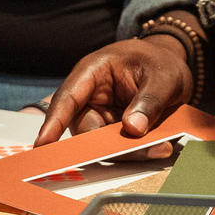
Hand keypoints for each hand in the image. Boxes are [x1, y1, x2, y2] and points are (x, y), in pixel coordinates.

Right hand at [34, 36, 193, 145]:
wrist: (172, 66)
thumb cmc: (161, 63)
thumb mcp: (164, 76)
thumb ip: (150, 100)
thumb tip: (133, 128)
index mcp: (93, 72)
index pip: (68, 98)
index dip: (54, 122)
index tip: (42, 144)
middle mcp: (90, 96)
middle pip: (86, 129)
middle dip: (107, 146)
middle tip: (142, 151)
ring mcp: (101, 115)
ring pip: (101, 144)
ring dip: (127, 151)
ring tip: (160, 147)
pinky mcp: (112, 131)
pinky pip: (117, 147)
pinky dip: (135, 151)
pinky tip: (158, 147)